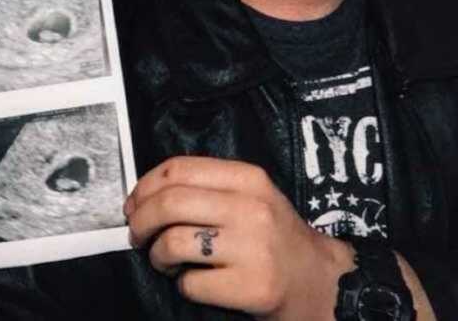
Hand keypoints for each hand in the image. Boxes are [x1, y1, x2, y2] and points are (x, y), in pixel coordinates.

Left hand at [125, 157, 353, 319]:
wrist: (323, 284)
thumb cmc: (273, 238)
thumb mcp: (249, 198)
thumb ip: (205, 188)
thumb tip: (141, 196)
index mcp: (249, 178)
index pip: (178, 169)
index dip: (145, 186)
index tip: (134, 203)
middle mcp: (253, 209)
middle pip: (170, 203)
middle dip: (141, 221)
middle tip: (138, 235)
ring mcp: (255, 249)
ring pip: (174, 242)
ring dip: (158, 255)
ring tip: (165, 261)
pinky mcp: (254, 288)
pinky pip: (191, 284)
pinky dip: (182, 286)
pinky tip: (194, 283)